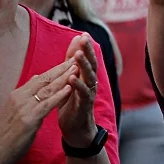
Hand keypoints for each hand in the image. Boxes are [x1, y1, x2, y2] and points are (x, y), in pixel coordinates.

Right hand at [0, 61, 75, 163]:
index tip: (68, 60)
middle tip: (76, 58)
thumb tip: (36, 77)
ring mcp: (24, 107)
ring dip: (64, 78)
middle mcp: (20, 97)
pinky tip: (69, 88)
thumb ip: (26, 94)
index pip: (40, 78)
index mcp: (17, 94)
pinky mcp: (29, 119)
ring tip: (76, 68)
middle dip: (62, 68)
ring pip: (48, 89)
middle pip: (45, 79)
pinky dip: (59, 95)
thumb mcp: (14, 109)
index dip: (55, 69)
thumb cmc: (7, 132)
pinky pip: (47, 104)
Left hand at [57, 34, 99, 148]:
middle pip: (92, 64)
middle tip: (84, 39)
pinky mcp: (84, 106)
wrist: (76, 129)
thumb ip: (72, 61)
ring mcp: (89, 94)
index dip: (86, 47)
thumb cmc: (73, 103)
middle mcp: (91, 83)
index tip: (83, 33)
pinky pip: (83, 94)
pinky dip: (78, 85)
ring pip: (89, 77)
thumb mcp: (71, 80)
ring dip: (83, 65)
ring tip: (77, 54)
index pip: (88, 59)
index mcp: (86, 77)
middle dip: (88, 51)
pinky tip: (72, 77)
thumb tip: (75, 40)